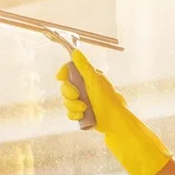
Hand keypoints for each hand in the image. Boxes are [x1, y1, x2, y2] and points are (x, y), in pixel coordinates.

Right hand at [58, 50, 171, 174]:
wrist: (114, 122)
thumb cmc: (108, 100)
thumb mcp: (95, 81)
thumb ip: (84, 67)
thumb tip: (75, 52)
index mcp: (88, 77)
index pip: (69, 71)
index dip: (63, 74)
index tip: (60, 77)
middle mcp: (84, 88)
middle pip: (64, 87)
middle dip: (69, 94)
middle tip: (78, 96)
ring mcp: (82, 101)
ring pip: (66, 101)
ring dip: (73, 106)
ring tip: (85, 109)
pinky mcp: (81, 113)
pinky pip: (69, 112)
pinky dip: (74, 115)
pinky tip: (82, 116)